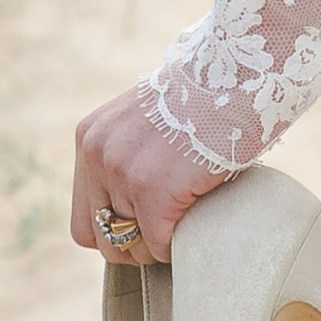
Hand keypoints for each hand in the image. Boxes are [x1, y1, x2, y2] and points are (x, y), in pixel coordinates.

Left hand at [69, 85, 233, 257]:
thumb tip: (140, 207)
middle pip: (100, 236)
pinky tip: (198, 227)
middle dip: (134, 245)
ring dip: (160, 245)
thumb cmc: (208, 97)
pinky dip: (179, 246)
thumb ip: (133, 155)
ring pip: (130, 245)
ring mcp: (122, 171)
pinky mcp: (152, 189)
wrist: (236, 74)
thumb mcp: (149, 121)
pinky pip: (159, 244)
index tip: (147, 227)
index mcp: (90, 137)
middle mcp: (97, 153)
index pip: (84, 217)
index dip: (115, 231)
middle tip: (170, 235)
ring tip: (187, 226)